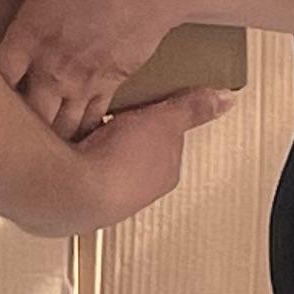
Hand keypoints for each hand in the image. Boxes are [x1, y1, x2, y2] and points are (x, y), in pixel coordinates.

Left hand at [0, 0, 186, 141]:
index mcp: (31, 35)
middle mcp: (54, 67)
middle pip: (22, 115)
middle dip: (6, 128)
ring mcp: (83, 81)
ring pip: (56, 128)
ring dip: (42, 138)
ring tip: (24, 145)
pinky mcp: (109, 86)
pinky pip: (89, 123)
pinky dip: (77, 135)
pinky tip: (65, 140)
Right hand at [55, 89, 234, 233]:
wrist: (73, 190)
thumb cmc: (121, 164)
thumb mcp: (165, 121)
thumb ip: (192, 109)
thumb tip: (223, 99)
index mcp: (166, 174)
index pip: (169, 140)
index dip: (157, 117)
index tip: (147, 105)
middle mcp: (138, 191)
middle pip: (137, 151)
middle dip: (125, 133)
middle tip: (115, 114)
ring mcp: (106, 194)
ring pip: (107, 160)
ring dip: (98, 144)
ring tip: (89, 125)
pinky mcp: (76, 193)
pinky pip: (79, 163)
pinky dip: (76, 151)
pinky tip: (71, 141)